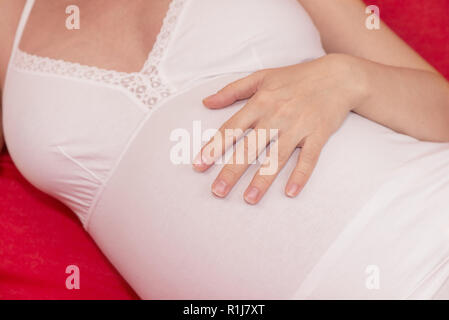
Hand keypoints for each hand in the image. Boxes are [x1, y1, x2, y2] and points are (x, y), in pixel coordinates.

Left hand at [193, 53, 367, 203]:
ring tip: (249, 199)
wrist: (338, 76)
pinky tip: (290, 192)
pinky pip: (309, 158)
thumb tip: (206, 102)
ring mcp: (298, 127)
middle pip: (250, 148)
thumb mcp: (261, 77)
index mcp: (260, 102)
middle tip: (217, 191)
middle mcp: (277, 116)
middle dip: (232, 171)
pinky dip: (300, 175)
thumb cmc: (296, 77)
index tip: (199, 165)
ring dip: (262, 180)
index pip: (232, 128)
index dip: (214, 147)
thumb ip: (232, 90)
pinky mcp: (318, 135)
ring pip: (277, 157)